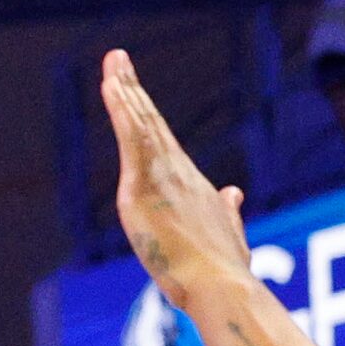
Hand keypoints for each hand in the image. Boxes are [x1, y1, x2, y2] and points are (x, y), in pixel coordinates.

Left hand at [102, 50, 252, 308]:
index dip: (146, 114)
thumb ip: (227, 211)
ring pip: (139, 123)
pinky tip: (110, 88)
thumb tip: (233, 193)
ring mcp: (161, 176)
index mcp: (189, 184)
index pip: (162, 142)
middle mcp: (177, 172)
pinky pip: (130, 138)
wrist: (220, 286)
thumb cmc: (223, 272)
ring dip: (123, 90)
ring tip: (111, 62)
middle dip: (132, 89)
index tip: (133, 90)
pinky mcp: (143, 186)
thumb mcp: (227, 234)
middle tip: (116, 59)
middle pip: (150, 123)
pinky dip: (120, 110)